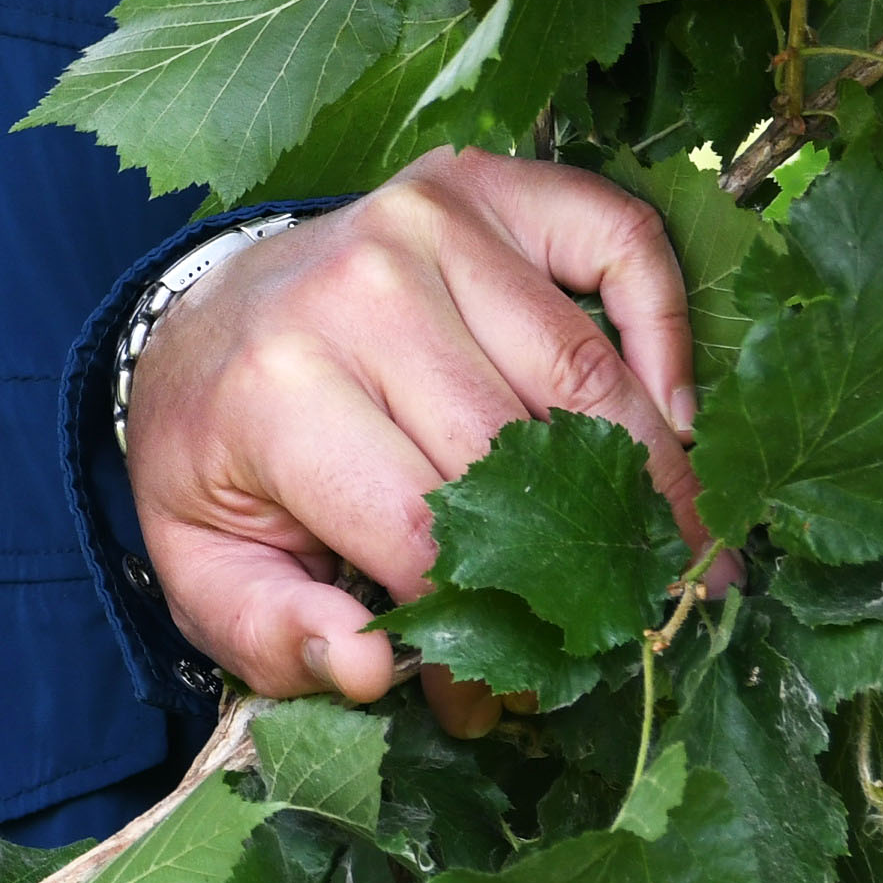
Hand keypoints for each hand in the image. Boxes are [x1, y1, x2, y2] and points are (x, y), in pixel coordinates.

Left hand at [123, 148, 697, 729]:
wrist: (201, 316)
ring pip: (585, 371)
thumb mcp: (198, 558)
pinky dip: (667, 328)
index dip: (481, 629)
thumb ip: (268, 630)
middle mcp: (360, 289)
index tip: (502, 696)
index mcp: (278, 389)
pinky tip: (672, 413)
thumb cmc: (217, 449)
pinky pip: (621, 242)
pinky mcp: (484, 186)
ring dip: (654, 470)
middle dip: (581, 560)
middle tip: (632, 627)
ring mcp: (427, 222)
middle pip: (521, 453)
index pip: (424, 535)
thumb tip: (371, 669)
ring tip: (684, 550)